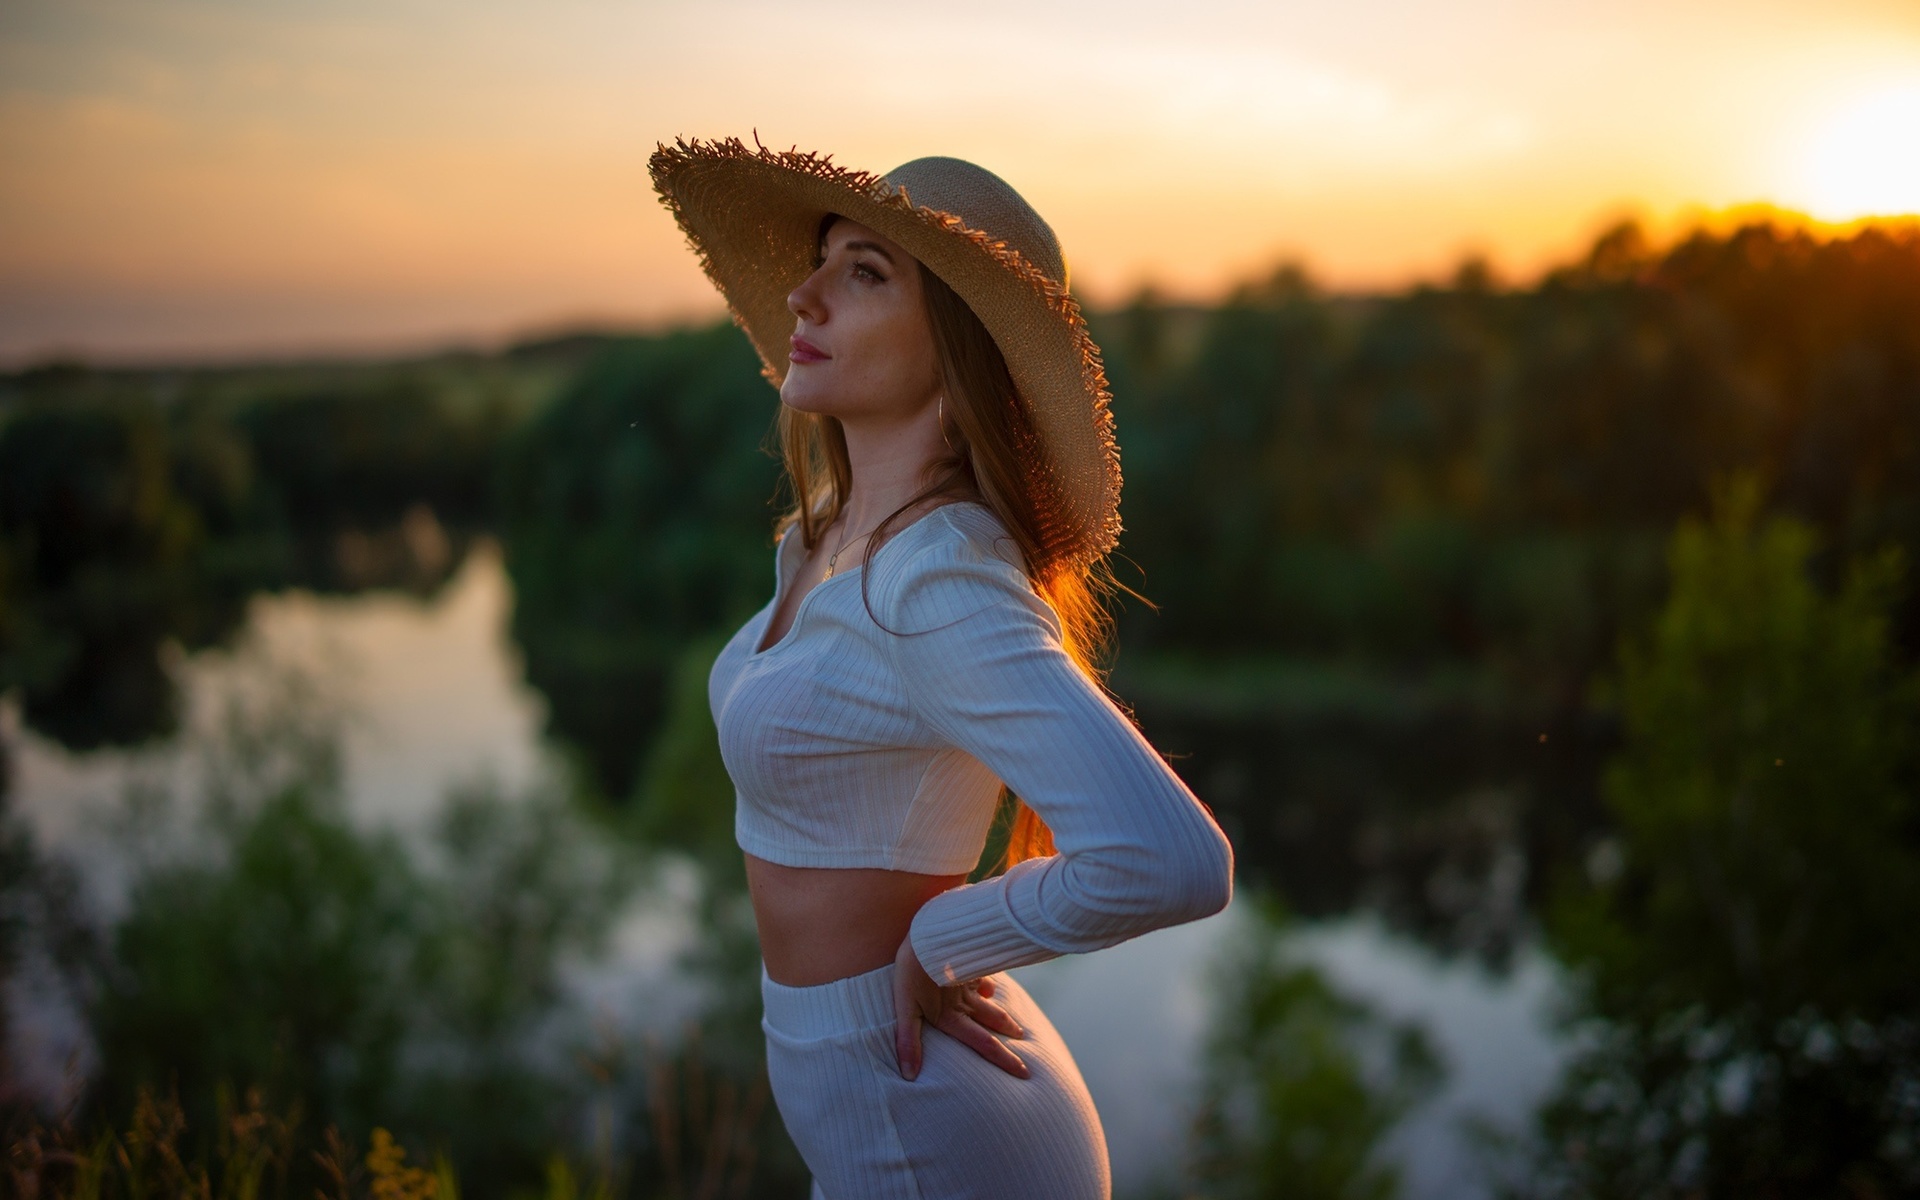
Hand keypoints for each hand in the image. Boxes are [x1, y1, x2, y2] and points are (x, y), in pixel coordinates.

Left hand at [891, 937, 1028, 1081]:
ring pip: (990, 999)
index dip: (1003, 1059)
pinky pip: (983, 974)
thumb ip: (908, 1041)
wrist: (928, 933)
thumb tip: (910, 1075)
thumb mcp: (906, 1009)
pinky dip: (988, 983)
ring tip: (1013, 1023)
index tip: (1024, 1072)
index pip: (983, 1043)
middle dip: (1009, 1033)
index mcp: (952, 1016)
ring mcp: (968, 980)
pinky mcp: (966, 960)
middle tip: (1023, 1041)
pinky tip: (988, 986)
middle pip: (992, 1020)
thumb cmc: (912, 972)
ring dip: (1001, 1013)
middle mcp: (964, 1001)